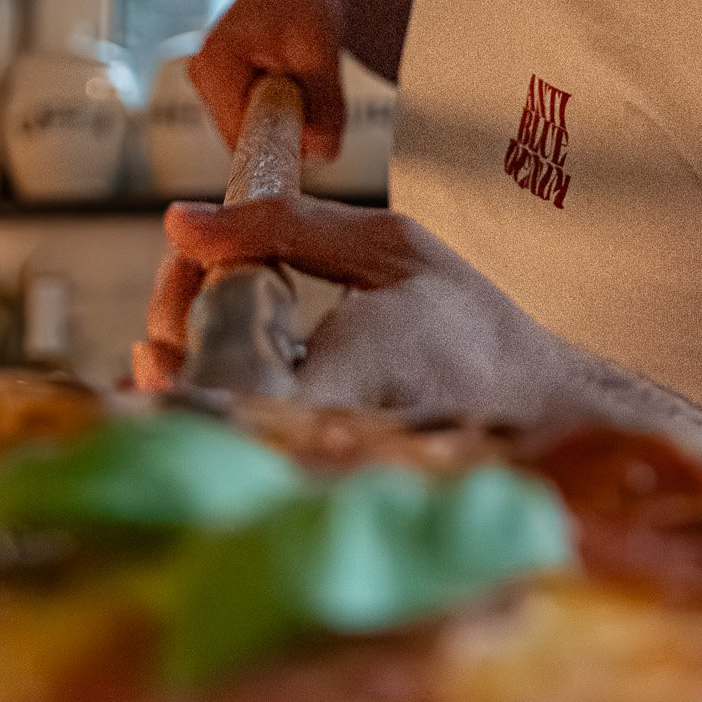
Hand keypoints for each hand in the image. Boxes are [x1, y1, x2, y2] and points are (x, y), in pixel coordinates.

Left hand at [133, 195, 604, 425]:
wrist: (529, 410)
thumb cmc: (469, 326)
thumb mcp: (390, 249)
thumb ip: (284, 228)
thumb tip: (184, 220)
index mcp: (347, 378)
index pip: (218, 366)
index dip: (179, 308)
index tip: (190, 257)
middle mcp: (320, 442)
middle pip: (195, 404)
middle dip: (172, 327)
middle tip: (190, 270)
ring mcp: (304, 470)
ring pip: (202, 429)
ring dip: (182, 359)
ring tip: (200, 300)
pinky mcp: (297, 481)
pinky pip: (226, 442)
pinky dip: (201, 392)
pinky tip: (201, 351)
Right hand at [189, 0, 350, 160]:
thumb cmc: (308, 7)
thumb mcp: (322, 53)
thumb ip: (325, 106)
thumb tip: (321, 152)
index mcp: (212, 64)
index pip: (240, 137)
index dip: (281, 143)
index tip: (314, 133)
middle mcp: (199, 73)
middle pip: (243, 135)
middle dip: (283, 127)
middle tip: (313, 94)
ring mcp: (205, 79)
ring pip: (249, 127)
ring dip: (282, 116)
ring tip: (300, 79)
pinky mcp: (218, 84)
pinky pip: (251, 116)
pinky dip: (276, 107)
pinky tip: (288, 79)